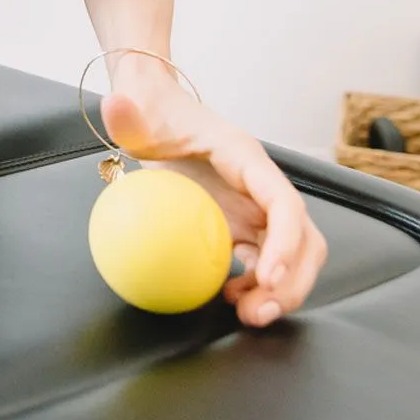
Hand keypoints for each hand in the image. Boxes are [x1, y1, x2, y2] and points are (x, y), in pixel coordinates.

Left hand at [100, 76, 326, 327]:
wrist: (157, 112)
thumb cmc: (152, 115)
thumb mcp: (135, 115)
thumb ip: (125, 113)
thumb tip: (115, 106)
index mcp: (245, 158)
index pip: (283, 203)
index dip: (285, 243)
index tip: (266, 277)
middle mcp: (261, 184)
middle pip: (303, 238)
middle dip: (292, 281)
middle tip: (256, 314)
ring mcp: (256, 206)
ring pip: (293, 255)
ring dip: (281, 290)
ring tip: (246, 313)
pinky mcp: (243, 223)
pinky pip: (264, 261)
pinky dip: (257, 285)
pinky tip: (227, 298)